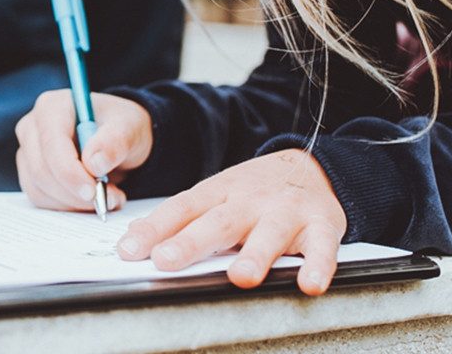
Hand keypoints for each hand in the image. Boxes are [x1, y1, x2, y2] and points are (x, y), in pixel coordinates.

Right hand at [14, 90, 153, 211]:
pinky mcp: (30, 174)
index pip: (52, 144)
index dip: (69, 172)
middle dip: (75, 192)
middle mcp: (32, 127)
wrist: (117, 141)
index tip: (93, 191)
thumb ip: (116, 141)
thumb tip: (94, 164)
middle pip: (41, 170)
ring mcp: (27, 152)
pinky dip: (68, 206)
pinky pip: (41, 199)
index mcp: (52, 107)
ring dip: (74, 202)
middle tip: (108, 199)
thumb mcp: (130, 127)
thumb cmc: (121, 127)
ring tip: (107, 196)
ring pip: (40, 189)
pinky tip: (90, 199)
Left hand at [116, 149, 346, 295]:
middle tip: (166, 260)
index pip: (181, 209)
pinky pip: (322, 248)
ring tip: (241, 276)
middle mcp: (250, 201)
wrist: (311, 167)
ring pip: (269, 234)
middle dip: (191, 242)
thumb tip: (134, 244)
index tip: (129, 250)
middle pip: (218, 222)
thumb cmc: (254, 191)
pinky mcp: (321, 226)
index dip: (154, 229)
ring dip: (255, 255)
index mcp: (219, 192)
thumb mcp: (216, 195)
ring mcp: (286, 213)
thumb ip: (182, 220)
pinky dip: (318, 266)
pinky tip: (309, 284)